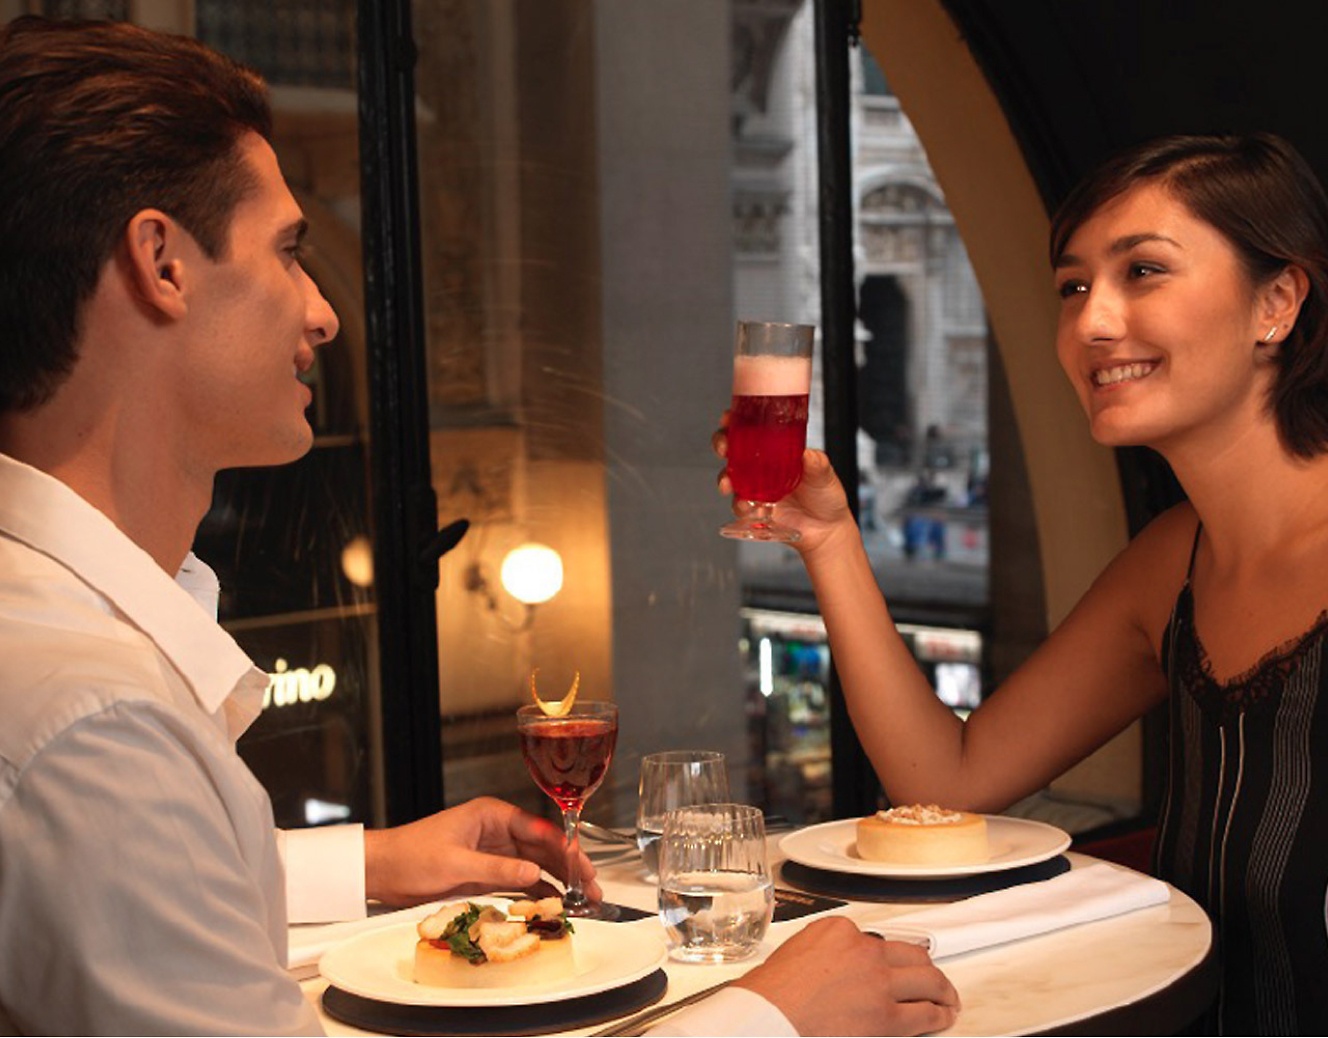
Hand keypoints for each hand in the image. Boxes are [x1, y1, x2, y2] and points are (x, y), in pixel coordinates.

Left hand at [362, 796, 601, 906]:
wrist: (381, 871)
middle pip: (544, 847)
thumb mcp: (455, 863)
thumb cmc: (410, 856)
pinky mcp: (487, 872)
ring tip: (584, 898)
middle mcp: (497, 830)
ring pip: (537, 864)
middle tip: (592, 886)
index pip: (538, 828)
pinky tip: (555, 902)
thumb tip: (534, 872)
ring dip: (559, 881)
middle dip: (570, 866)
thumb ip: (497, 868)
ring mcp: (494, 852)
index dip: (564, 846)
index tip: (583, 863)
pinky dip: (538, 891)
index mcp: (491, 815)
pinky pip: (521, 880)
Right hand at [711, 411, 855, 552]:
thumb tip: (804, 452)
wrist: (826, 529)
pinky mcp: (754, 509)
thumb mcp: (824, 473)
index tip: (729, 417)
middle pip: (732, 449)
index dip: (736, 420)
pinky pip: (739, 505)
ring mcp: (755, 487)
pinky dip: (741, 505)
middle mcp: (761, 466)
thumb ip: (815, 462)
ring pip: (729, 478)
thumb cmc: (826, 495)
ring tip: (730, 485)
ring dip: (724, 479)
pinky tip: (752, 507)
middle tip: (724, 449)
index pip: (752, 429)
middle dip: (722, 444)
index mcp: (777, 450)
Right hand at [731, 917, 959, 1036]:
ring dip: (941, 989)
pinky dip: (939, 1015)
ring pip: (927, 979)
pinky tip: (944, 1016)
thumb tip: (837, 971)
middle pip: (910, 954)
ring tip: (947, 997)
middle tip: (931, 978)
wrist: (766, 1017)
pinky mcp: (886, 1017)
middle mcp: (864, 950)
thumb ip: (824, 954)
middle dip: (924, 966)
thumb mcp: (795, 952)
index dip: (882, 959)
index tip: (885, 969)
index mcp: (838, 930)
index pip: (874, 941)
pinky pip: (925, 1014)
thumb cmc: (769, 994)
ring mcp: (878, 982)